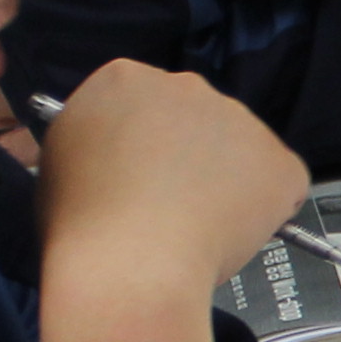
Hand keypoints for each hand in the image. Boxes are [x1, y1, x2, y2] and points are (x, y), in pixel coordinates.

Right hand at [32, 59, 309, 308]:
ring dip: (225, 180)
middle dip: (186, 156)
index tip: (137, 177)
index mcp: (125, 78)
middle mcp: (187, 84)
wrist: (131, 263)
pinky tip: (232, 234)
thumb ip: (94, 139)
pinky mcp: (281, 161)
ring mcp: (240, 119)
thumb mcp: (60, 161)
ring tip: (196, 228)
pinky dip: (265, 209)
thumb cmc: (80, 222)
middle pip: (193, 118)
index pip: (142, 103)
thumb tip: (114, 151)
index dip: (142, 145)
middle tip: (167, 206)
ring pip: (237, 149)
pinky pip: (278, 183)